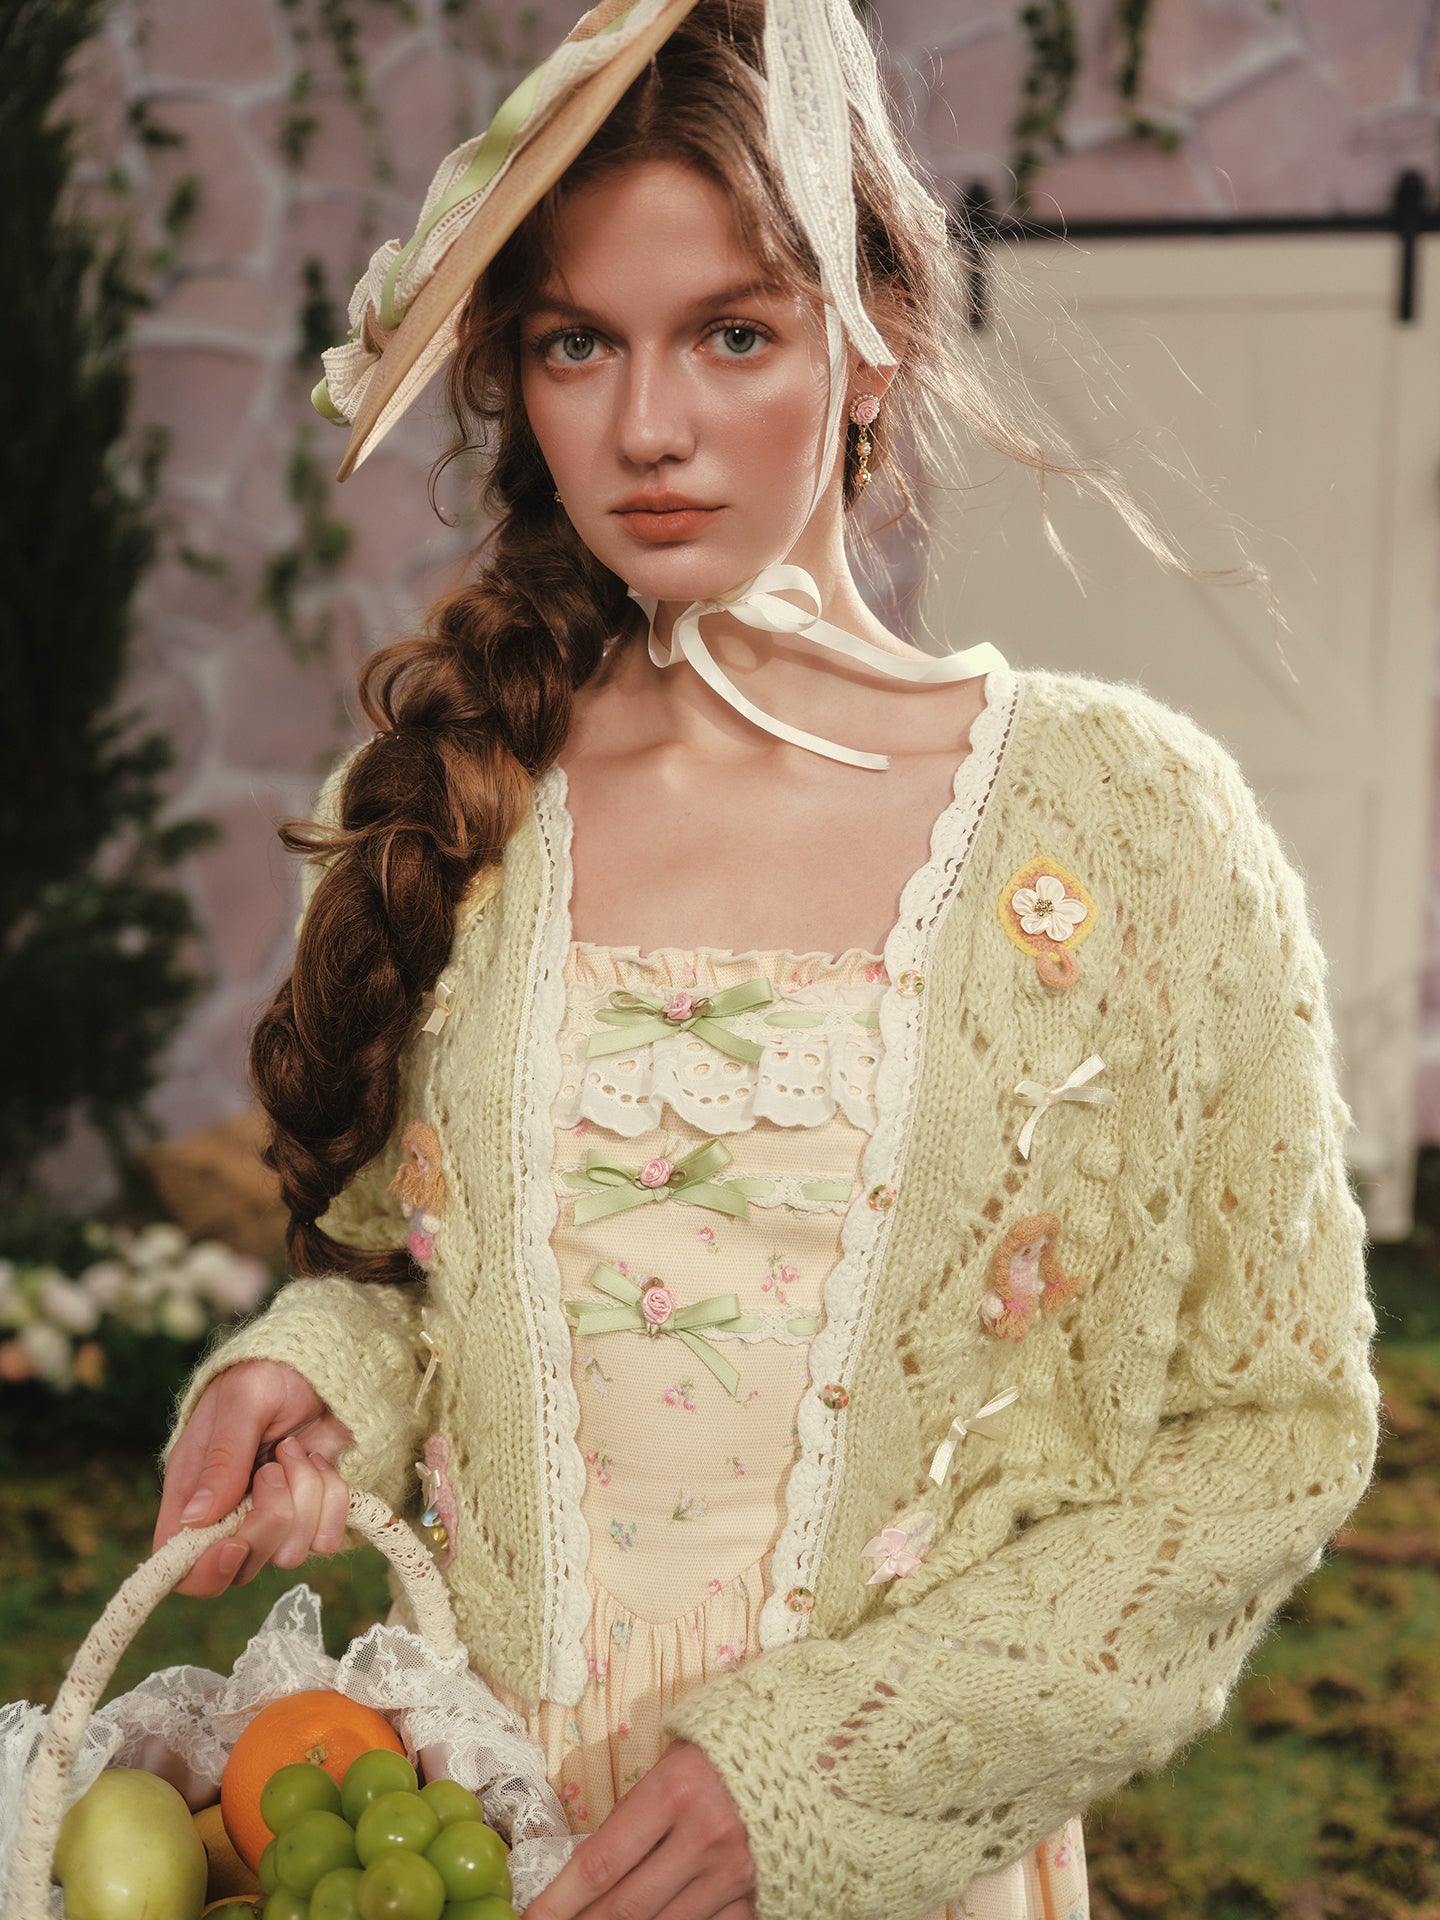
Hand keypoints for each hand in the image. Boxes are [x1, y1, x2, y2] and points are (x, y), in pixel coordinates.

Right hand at [154, 1359, 353, 1596]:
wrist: (323, 1362)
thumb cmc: (270, 1371)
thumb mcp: (243, 1402)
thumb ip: (222, 1459)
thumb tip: (195, 1520)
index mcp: (192, 1492)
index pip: (179, 1564)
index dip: (205, 1569)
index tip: (236, 1542)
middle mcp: (229, 1514)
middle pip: (241, 1568)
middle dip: (268, 1522)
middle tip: (273, 1468)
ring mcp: (273, 1516)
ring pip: (290, 1554)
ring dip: (304, 1498)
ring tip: (296, 1452)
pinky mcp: (312, 1511)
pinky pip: (327, 1537)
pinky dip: (332, 1500)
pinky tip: (320, 1462)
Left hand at [525, 1738, 755, 1919]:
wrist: (808, 1745)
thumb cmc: (728, 1744)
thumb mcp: (675, 1756)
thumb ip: (637, 1808)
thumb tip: (591, 1867)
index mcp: (676, 1790)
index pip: (601, 1861)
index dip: (559, 1900)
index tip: (531, 1919)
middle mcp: (706, 1836)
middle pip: (624, 1906)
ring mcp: (734, 1872)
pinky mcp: (757, 1894)